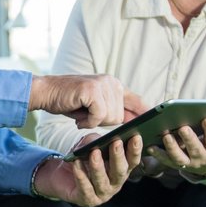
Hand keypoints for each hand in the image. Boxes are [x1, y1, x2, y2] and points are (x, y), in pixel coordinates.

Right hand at [29, 74, 148, 128]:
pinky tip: (78, 116)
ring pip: (110, 118)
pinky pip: (99, 116)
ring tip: (81, 113)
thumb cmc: (69, 102)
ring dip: (93, 121)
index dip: (147, 112)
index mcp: (114, 85)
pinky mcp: (92, 90)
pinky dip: (87, 121)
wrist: (46, 92)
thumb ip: (113, 111)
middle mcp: (111, 82)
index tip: (159, 120)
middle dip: (102, 122)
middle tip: (87, 115)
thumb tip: (133, 124)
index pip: (137, 100)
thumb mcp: (95, 106)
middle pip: (120, 117)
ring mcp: (102, 85)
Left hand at [34, 134, 142, 206]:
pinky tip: (77, 164)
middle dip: (118, 157)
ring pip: (102, 181)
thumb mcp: (88, 145)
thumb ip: (96, 140)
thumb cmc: (80, 158)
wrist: (60, 173)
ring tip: (94, 152)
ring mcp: (102, 194)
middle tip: (116, 143)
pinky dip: (81, 176)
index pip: (132, 161)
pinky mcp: (87, 200)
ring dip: (98, 167)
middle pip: (120, 172)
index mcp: (120, 170)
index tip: (136, 136)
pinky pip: (85, 188)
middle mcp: (114, 184)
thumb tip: (100, 139)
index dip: (135, 150)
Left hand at [146, 117, 205, 175]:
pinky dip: (158, 154)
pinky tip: (150, 145)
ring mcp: (189, 162)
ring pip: (180, 157)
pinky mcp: (175, 164)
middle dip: (189, 139)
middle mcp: (203, 156)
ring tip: (165, 135)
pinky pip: (165, 160)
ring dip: (172, 147)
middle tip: (182, 127)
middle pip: (196, 149)